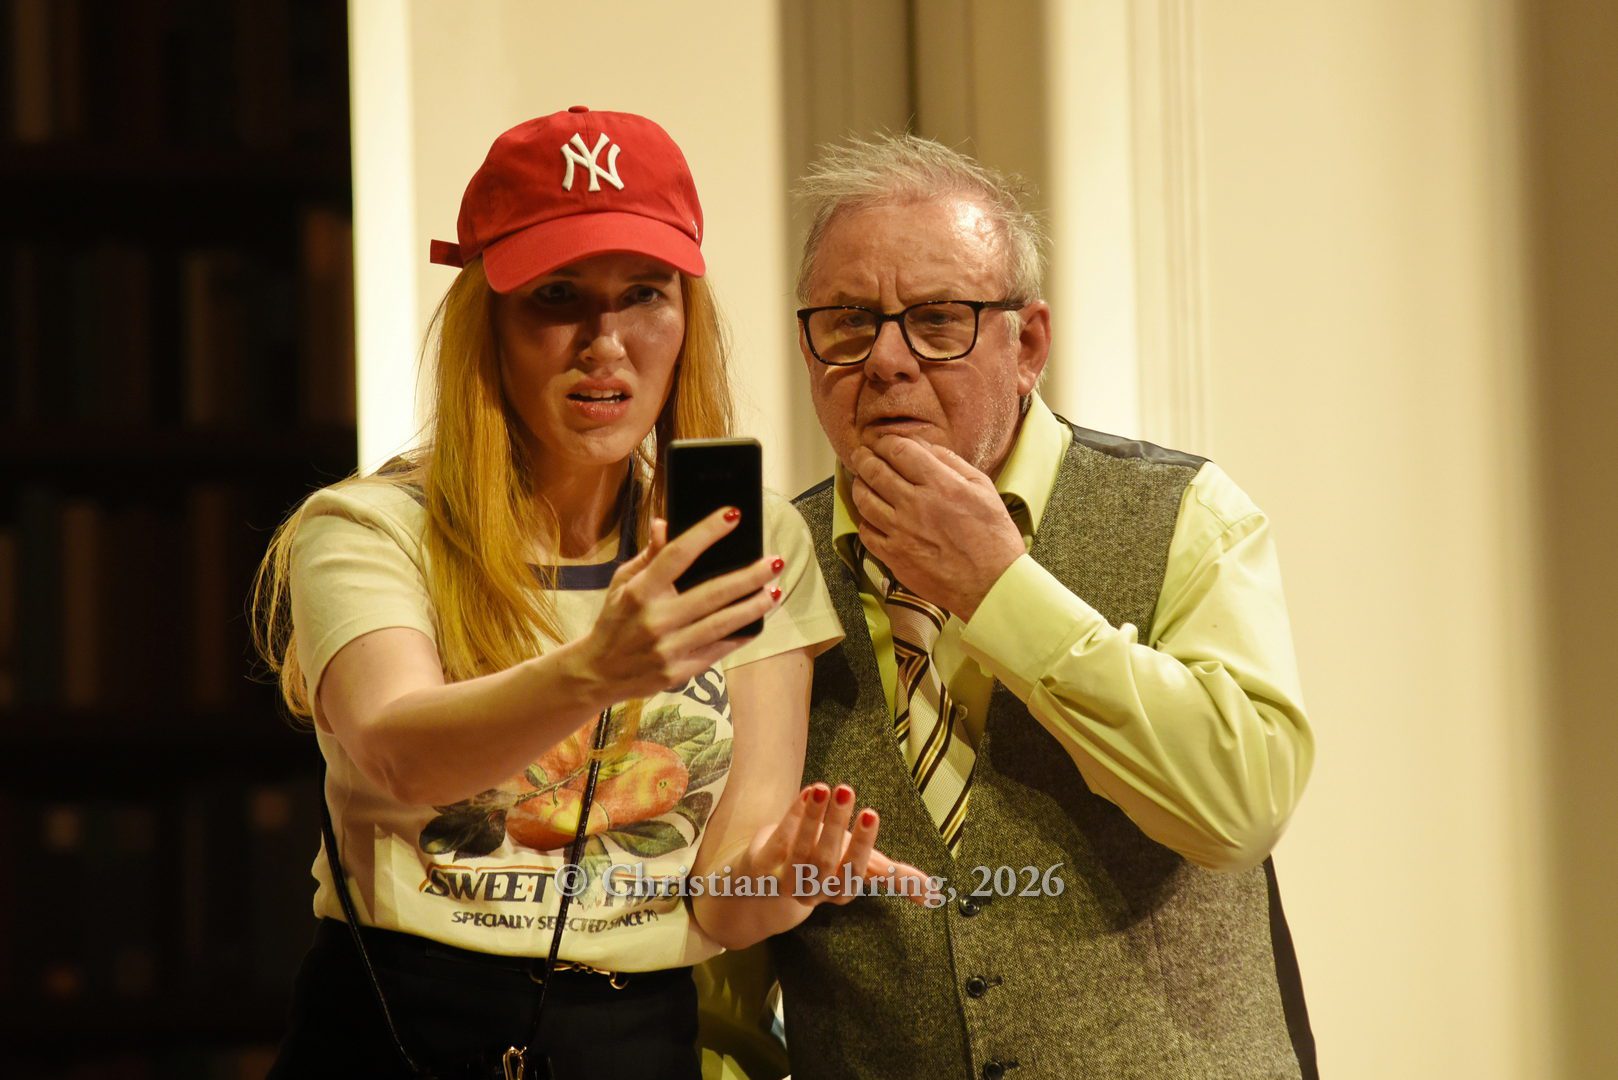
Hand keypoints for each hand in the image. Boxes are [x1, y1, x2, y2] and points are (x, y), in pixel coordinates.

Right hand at [572, 508, 782, 699]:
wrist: (598, 673)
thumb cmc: (614, 621)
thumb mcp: (621, 583)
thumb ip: (648, 556)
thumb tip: (665, 524)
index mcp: (639, 592)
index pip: (678, 555)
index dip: (707, 532)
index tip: (733, 515)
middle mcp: (655, 619)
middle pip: (712, 593)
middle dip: (748, 576)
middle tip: (774, 562)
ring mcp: (668, 648)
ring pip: (722, 624)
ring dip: (754, 607)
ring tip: (776, 591)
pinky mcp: (678, 672)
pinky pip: (718, 650)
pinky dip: (741, 636)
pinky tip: (758, 622)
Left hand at [742, 782, 937, 908]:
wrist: (768, 882)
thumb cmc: (824, 866)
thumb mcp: (861, 868)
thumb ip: (896, 877)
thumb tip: (937, 894)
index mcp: (841, 890)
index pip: (854, 872)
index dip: (863, 845)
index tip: (871, 813)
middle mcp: (814, 889)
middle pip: (825, 860)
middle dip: (836, 825)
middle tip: (846, 791)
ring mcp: (785, 878)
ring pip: (799, 851)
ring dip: (812, 818)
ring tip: (825, 787)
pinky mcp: (762, 864)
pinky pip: (777, 841)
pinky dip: (791, 818)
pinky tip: (806, 794)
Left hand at [849, 435, 1024, 618]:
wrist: (991, 584)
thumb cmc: (992, 537)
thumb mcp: (983, 489)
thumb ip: (952, 463)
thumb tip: (926, 447)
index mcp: (939, 484)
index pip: (898, 450)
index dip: (885, 441)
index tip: (882, 441)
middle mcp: (915, 504)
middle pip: (874, 470)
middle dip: (864, 457)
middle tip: (861, 454)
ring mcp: (900, 531)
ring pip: (863, 499)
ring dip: (859, 485)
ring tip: (861, 480)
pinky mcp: (893, 556)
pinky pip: (866, 532)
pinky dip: (865, 519)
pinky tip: (871, 514)